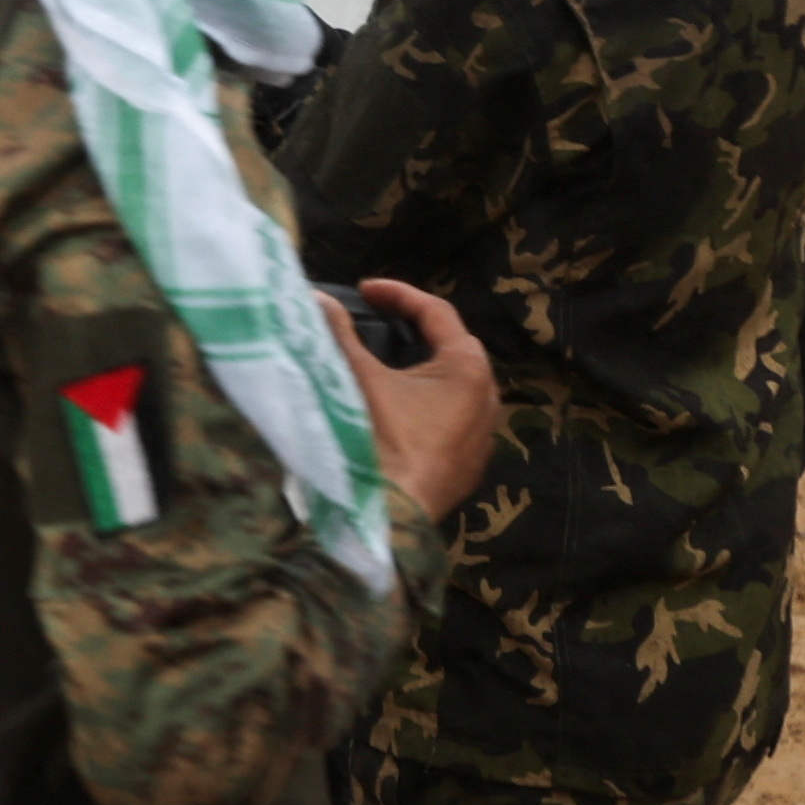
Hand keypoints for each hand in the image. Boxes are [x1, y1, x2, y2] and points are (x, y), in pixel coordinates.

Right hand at [329, 281, 500, 525]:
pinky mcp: (472, 463)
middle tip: (378, 319)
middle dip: (415, 327)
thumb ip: (339, 334)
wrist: (392, 515)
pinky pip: (454, 417)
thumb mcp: (359, 379)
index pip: (436, 311)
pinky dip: (429, 401)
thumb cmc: (382, 439)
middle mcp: (487, 395)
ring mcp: (484, 433)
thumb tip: (317, 299)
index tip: (363, 290)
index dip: (397, 294)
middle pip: (453, 345)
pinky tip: (401, 408)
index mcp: (467, 367)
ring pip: (456, 384)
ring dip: (424, 365)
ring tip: (389, 360)